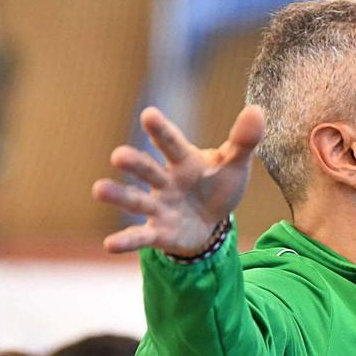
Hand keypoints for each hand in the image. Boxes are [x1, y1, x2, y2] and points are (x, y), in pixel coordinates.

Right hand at [92, 106, 264, 256]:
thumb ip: (243, 141)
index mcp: (184, 161)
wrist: (211, 220)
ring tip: (98, 190)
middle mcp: (166, 181)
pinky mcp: (159, 232)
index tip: (149, 115)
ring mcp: (159, 207)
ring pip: (136, 200)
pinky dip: (127, 241)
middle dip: (134, 163)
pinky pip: (141, 237)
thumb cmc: (218, 184)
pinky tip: (109, 245)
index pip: (172, 143)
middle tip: (118, 156)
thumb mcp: (235, 164)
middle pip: (148, 170)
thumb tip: (257, 111)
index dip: (161, 130)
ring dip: (119, 196)